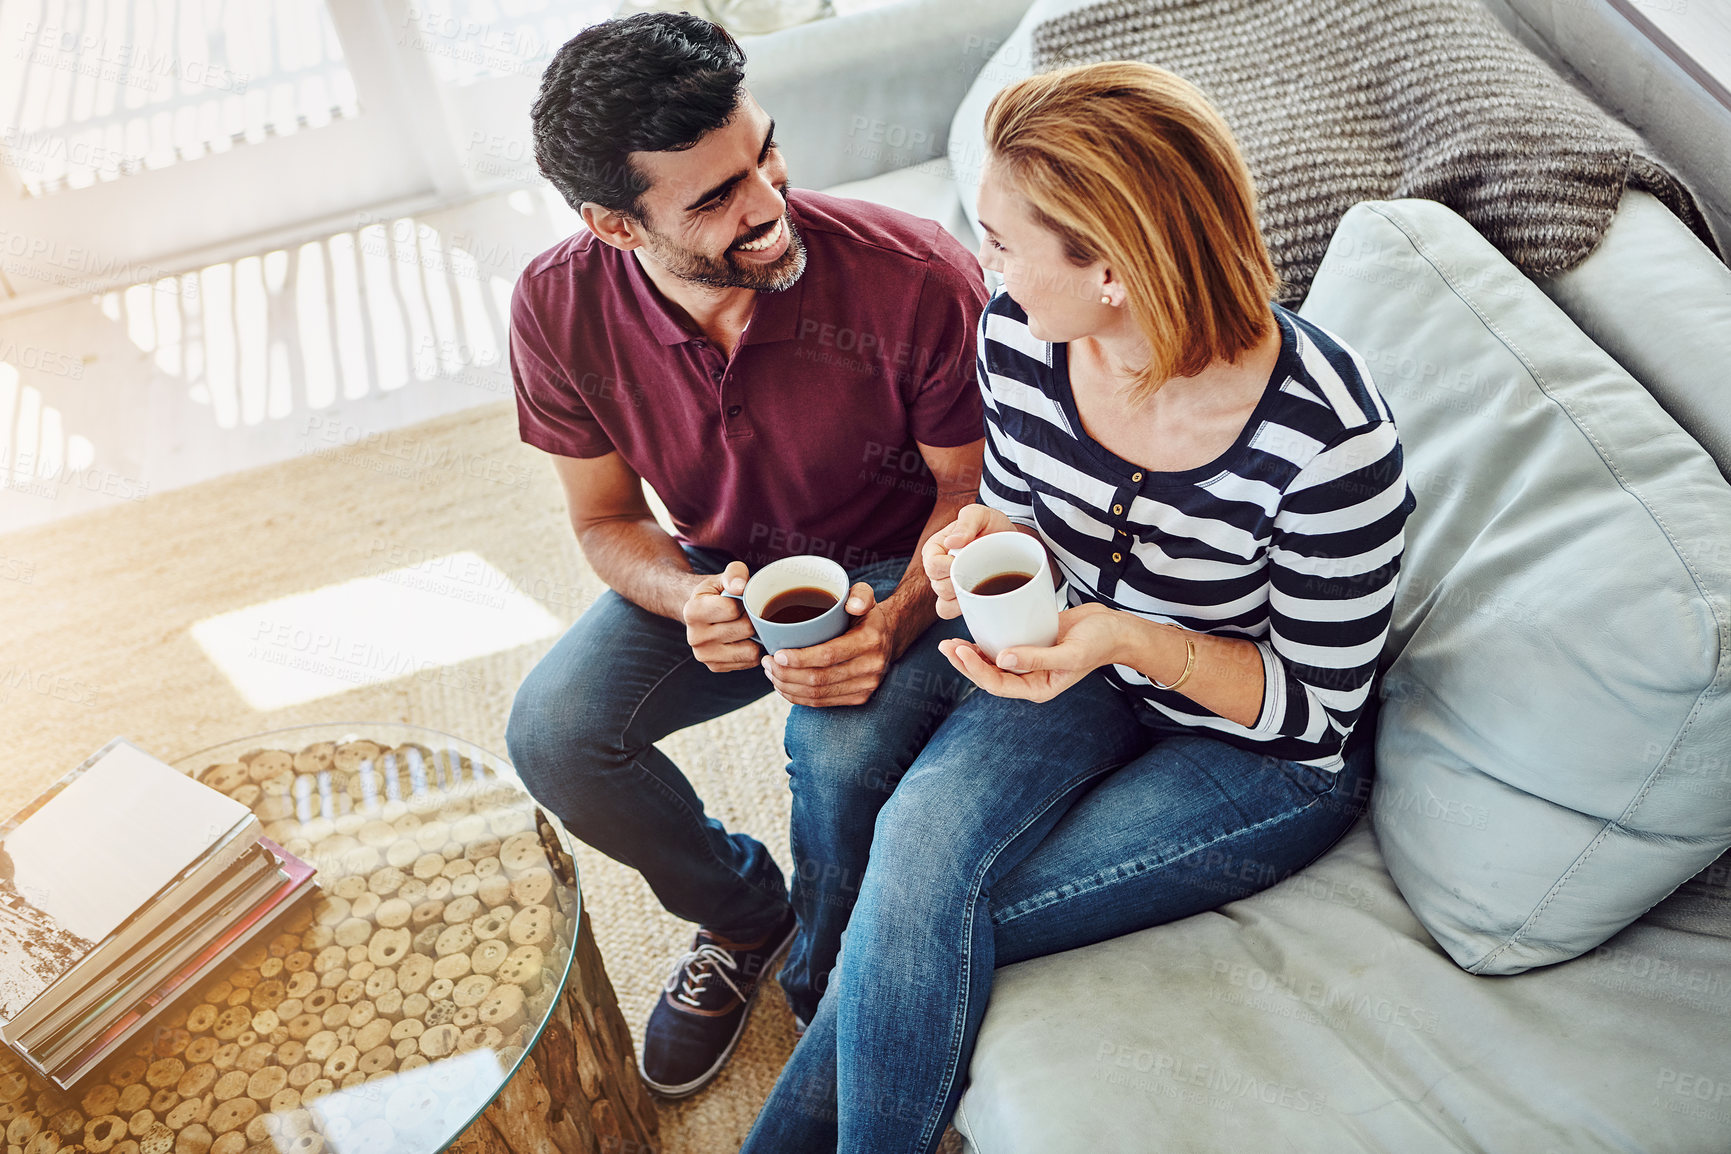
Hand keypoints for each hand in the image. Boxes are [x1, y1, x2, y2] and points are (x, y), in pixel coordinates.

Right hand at [683, 562, 757, 671]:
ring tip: (746, 627)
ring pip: (750, 650)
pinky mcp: (715, 667)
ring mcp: (704, 655)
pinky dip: (752, 650)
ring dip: (755, 637)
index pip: (732, 609)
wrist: (700, 613)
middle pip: (744, 629)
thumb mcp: (723, 577)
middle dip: (752, 619)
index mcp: (693, 611)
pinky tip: (744, 639)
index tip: (738, 601)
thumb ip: (734, 573)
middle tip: (746, 614)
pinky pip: (749, 662)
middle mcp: (694, 637)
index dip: (743, 602)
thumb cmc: (716, 593)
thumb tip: (739, 587)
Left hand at [762, 582, 893, 706]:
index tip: (776, 654)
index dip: (799, 658)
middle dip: (786, 674)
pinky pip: (823, 703)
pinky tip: (783, 686)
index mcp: (869, 640)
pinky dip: (798, 697)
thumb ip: (860, 594)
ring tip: (771, 673)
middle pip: (819, 679)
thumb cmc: (865, 614)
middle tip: (767, 662)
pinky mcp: (860, 698)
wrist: (888, 637)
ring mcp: (866, 686)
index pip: (828, 655)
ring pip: (818, 695)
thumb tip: (852, 605)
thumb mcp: (865, 595)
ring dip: (788, 687)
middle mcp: (871, 667)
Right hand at [921, 503, 1019, 619]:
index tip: (970, 560)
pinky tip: (979, 600)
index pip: (932, 565)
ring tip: (982, 584)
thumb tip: (951, 543)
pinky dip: (963, 610)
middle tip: (981, 571)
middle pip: (938, 586)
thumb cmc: (991, 525)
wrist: (1009, 541)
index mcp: (935, 548)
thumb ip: (967, 522)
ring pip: (944, 603)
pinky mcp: (958, 600)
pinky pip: (950, 613)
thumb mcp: (981, 515)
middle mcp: (937, 569)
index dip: (949, 567)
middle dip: (961, 582)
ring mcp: (947, 586)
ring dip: (964, 598)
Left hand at [939, 602, 1122, 701]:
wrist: (1116, 628)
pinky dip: (987, 640)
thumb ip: (1038, 658)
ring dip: (971, 653)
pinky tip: (974, 631)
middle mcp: (1030, 678)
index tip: (959, 650)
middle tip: (947, 645)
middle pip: (989, 675)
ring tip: (951, 641)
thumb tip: (1003, 659)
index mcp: (1038, 688)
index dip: (975, 669)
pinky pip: (1003, 645)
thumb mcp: (1071, 653)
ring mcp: (1029, 662)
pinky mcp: (1030, 643)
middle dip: (965, 663)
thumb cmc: (1100, 643)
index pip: (997, 684)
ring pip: (992, 662)